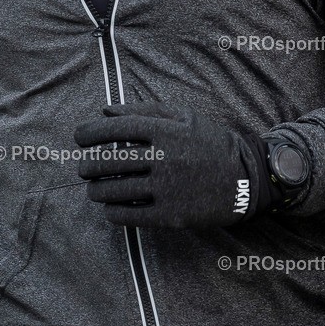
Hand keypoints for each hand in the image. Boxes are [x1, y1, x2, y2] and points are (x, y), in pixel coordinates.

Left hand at [75, 102, 271, 228]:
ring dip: (96, 190)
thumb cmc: (210, 143)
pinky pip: (128, 214)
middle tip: (82, 168)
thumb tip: (105, 111)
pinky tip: (110, 208)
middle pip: (109, 162)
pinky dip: (112, 212)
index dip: (90, 132)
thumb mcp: (183, 116)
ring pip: (115, 190)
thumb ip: (143, 110)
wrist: (245, 179)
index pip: (115, 129)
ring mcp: (167, 188)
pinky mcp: (170, 215)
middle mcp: (164, 158)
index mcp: (165, 131)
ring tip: (93, 189)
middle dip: (87, 165)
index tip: (79, 137)